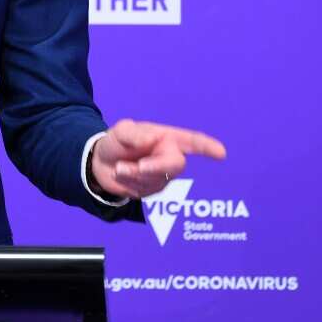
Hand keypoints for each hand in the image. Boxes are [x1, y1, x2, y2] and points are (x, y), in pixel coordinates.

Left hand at [90, 119, 226, 198]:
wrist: (100, 163)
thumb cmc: (116, 143)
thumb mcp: (121, 132)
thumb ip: (135, 134)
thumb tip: (153, 138)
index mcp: (167, 138)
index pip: (192, 142)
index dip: (207, 147)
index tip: (221, 153)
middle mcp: (168, 157)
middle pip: (176, 165)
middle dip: (157, 167)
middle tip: (139, 166)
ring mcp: (163, 176)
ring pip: (156, 179)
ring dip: (133, 174)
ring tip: (118, 166)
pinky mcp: (152, 190)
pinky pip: (144, 190)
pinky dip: (129, 182)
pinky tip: (120, 173)